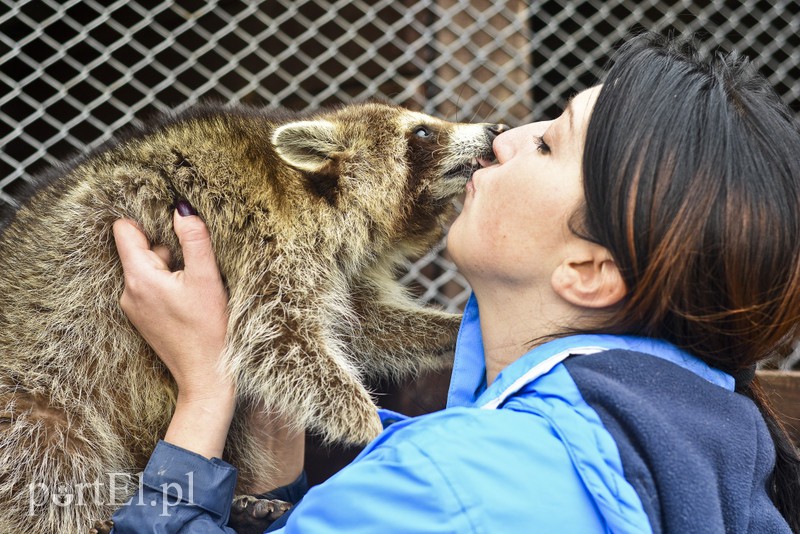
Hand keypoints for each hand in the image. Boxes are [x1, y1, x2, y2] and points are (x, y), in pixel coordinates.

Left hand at [113, 204, 233, 457]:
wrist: (205, 375)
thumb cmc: (208, 329)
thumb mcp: (206, 278)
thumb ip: (194, 239)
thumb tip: (181, 208)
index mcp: (139, 277)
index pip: (124, 230)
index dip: (148, 220)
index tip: (171, 227)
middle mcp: (129, 291)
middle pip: (141, 249)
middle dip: (167, 248)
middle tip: (194, 265)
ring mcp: (134, 307)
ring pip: (148, 268)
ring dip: (170, 268)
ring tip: (195, 285)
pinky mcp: (144, 318)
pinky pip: (151, 287)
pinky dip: (169, 286)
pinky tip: (189, 300)